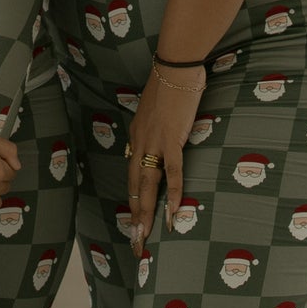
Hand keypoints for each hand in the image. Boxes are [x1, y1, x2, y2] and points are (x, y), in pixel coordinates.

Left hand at [126, 65, 202, 255]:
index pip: (132, 173)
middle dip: (135, 215)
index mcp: (136, 136)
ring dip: (146, 212)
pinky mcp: (172, 140)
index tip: (134, 218)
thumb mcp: (158, 110)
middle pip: (134, 185)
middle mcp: (140, 142)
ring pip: (147, 184)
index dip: (134, 197)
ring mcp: (154, 143)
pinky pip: (172, 172)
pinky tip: (172, 213)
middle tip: (135, 240)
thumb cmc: (170, 84)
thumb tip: (167, 135)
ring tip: (145, 236)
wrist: (174, 67)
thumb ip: (159, 126)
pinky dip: (173, 194)